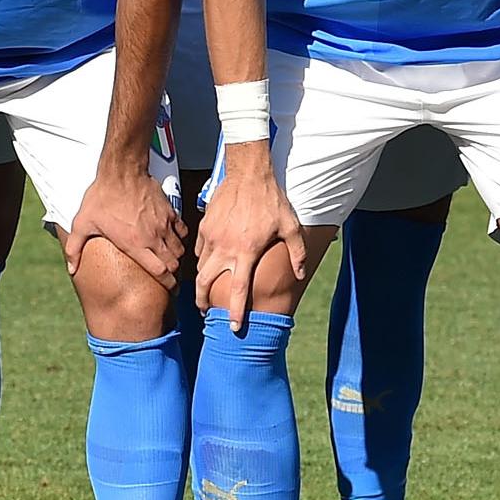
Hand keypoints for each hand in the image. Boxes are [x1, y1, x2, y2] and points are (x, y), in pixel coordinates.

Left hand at [65, 157, 185, 290]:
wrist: (121, 171)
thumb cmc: (102, 197)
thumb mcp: (82, 223)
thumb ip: (75, 248)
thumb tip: (71, 269)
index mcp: (135, 245)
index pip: (161, 272)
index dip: (168, 284)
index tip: (170, 290)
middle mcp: (153, 237)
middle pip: (174, 263)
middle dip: (173, 274)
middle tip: (170, 279)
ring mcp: (163, 224)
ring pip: (180, 249)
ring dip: (176, 257)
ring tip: (170, 261)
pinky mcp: (169, 211)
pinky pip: (182, 230)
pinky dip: (180, 238)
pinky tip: (173, 239)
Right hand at [194, 143, 306, 332]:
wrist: (248, 172)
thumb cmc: (271, 200)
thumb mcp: (290, 226)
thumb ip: (297, 252)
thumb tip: (300, 275)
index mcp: (246, 251)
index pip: (238, 290)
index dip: (236, 311)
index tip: (233, 327)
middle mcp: (225, 248)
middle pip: (205, 284)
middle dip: (203, 302)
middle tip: (206, 312)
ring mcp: (211, 237)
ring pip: (199, 268)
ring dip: (201, 282)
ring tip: (205, 291)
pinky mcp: (204, 226)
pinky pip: (199, 250)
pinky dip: (202, 260)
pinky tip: (208, 263)